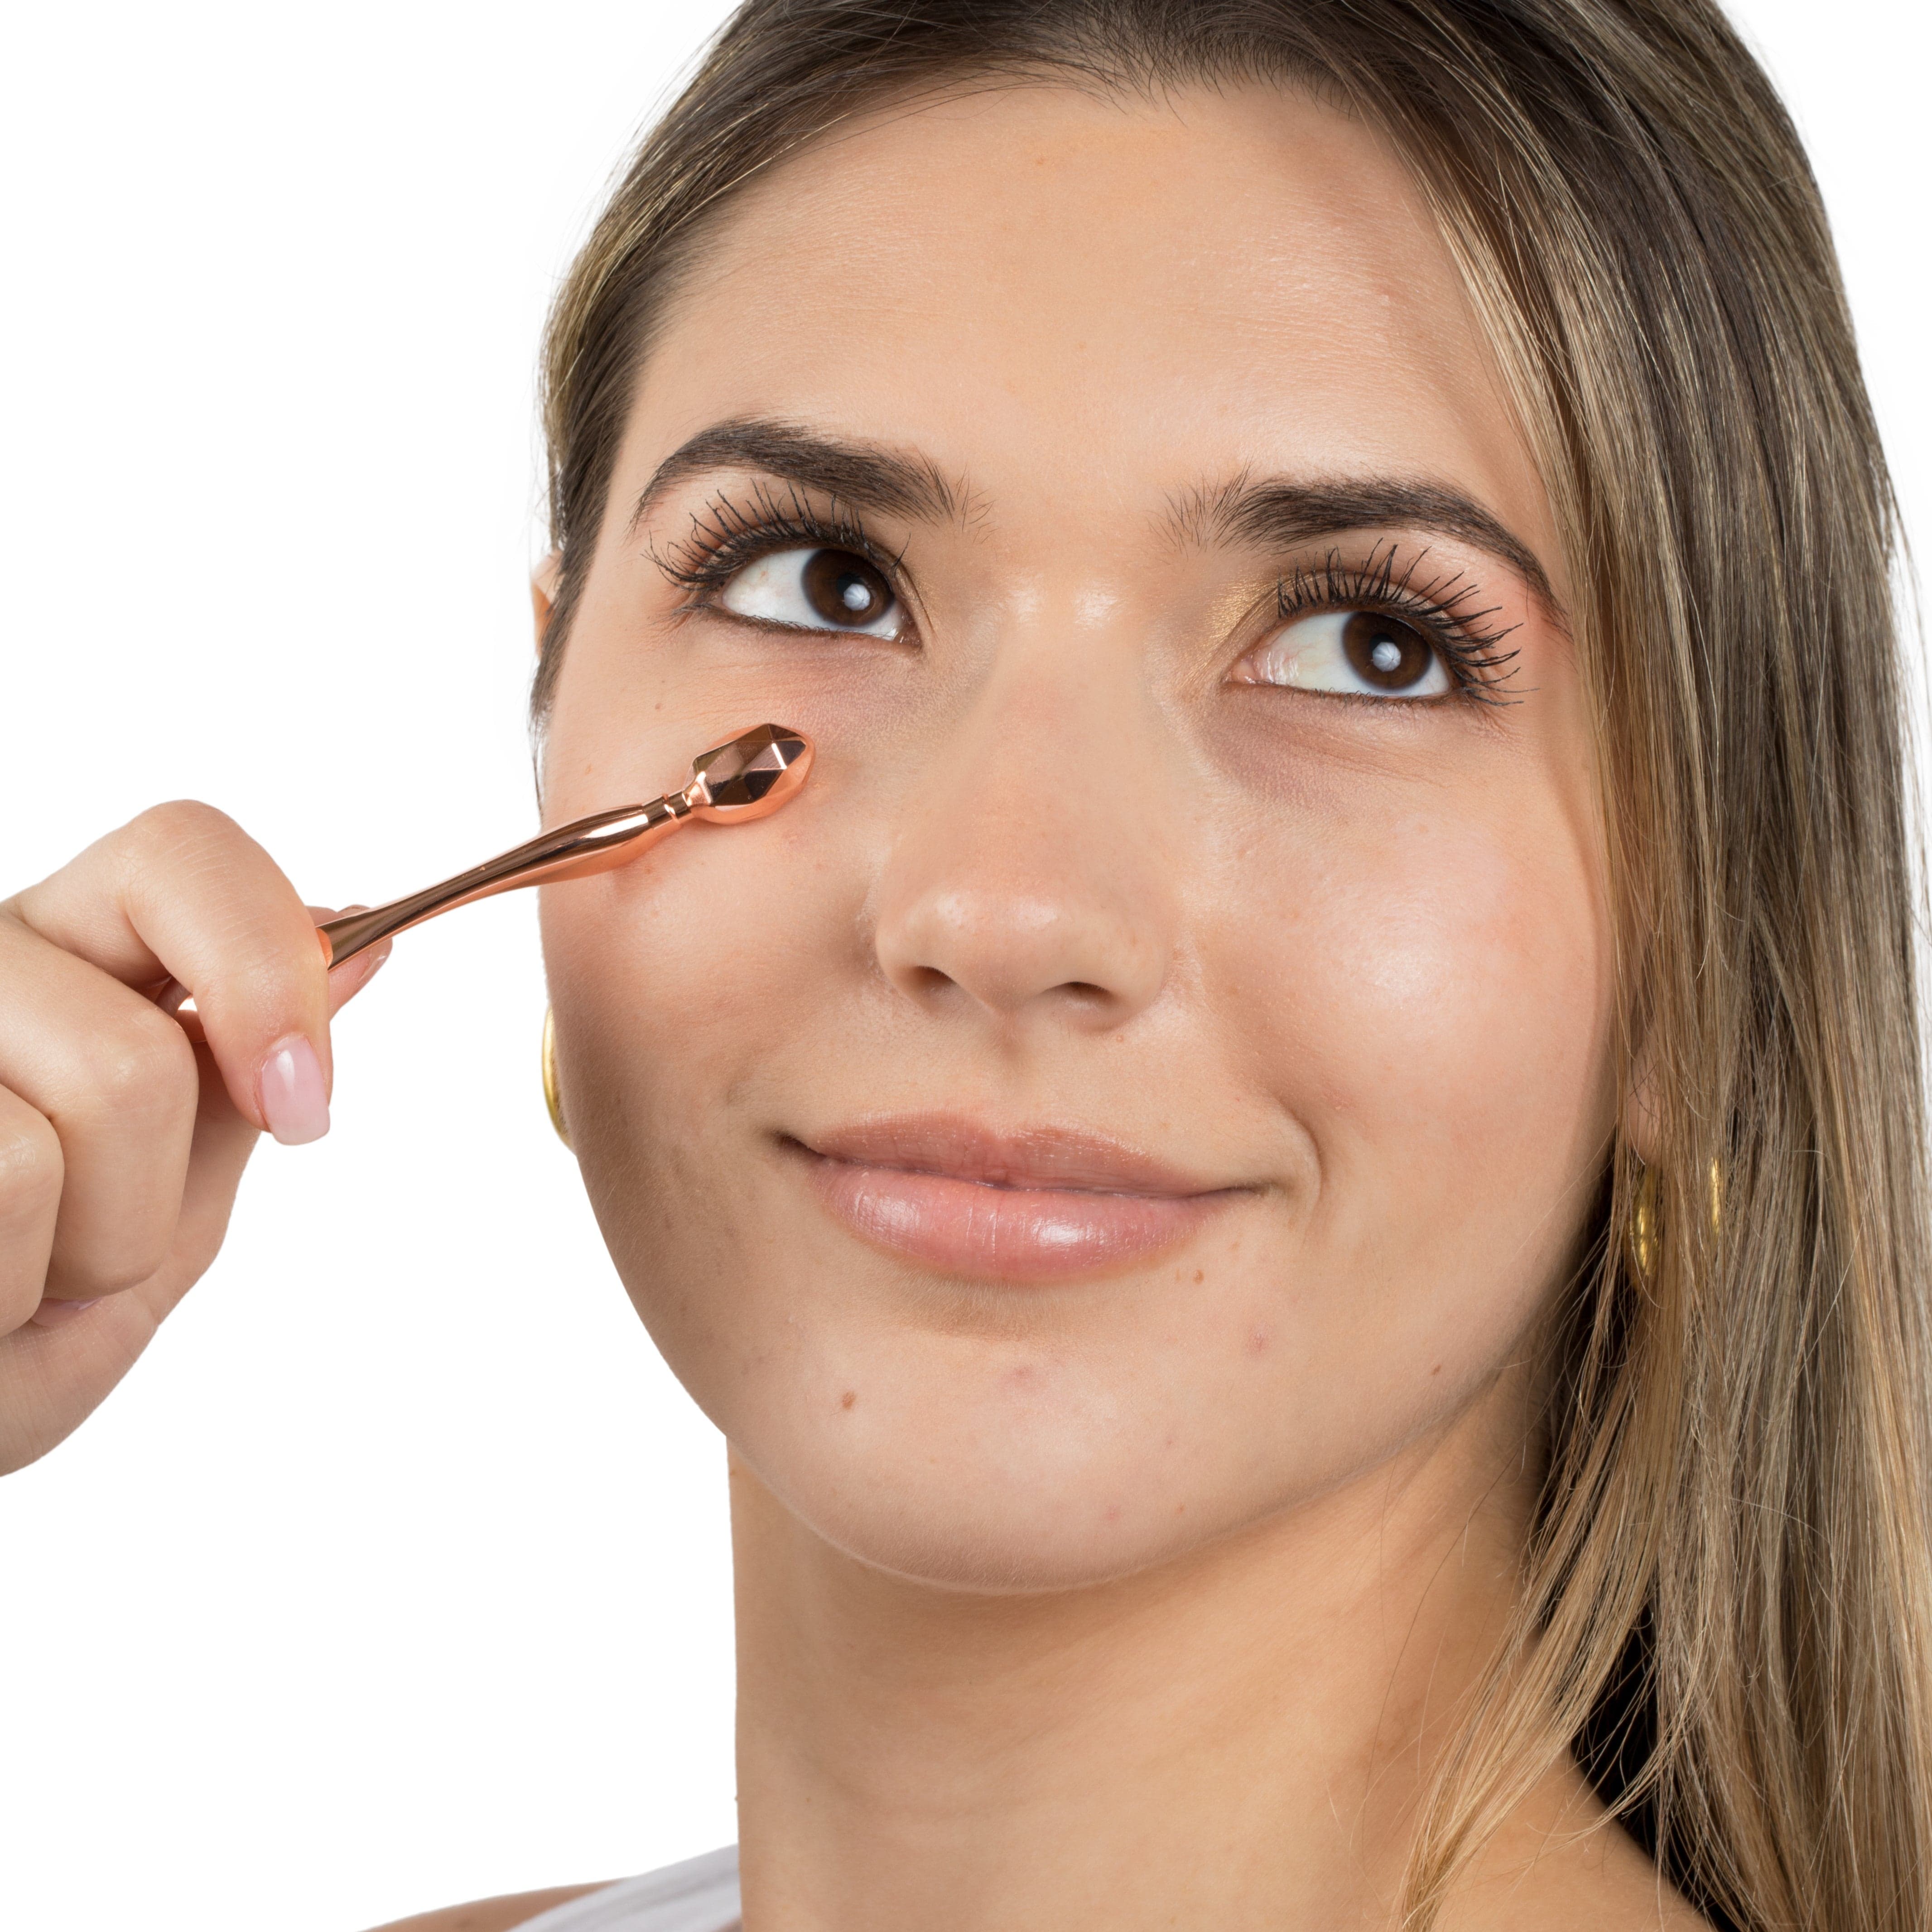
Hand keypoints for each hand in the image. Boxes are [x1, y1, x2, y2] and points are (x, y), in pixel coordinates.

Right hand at [0, 802, 387, 1472]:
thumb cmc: (15, 1342)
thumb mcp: (161, 1215)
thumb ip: (236, 1086)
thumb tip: (360, 946)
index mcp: (60, 954)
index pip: (184, 853)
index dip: (266, 964)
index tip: (303, 1105)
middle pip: (143, 1048)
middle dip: (146, 1202)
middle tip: (88, 1254)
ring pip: (61, 1131)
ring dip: (70, 1258)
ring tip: (8, 1284)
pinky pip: (8, 1176)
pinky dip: (4, 1287)